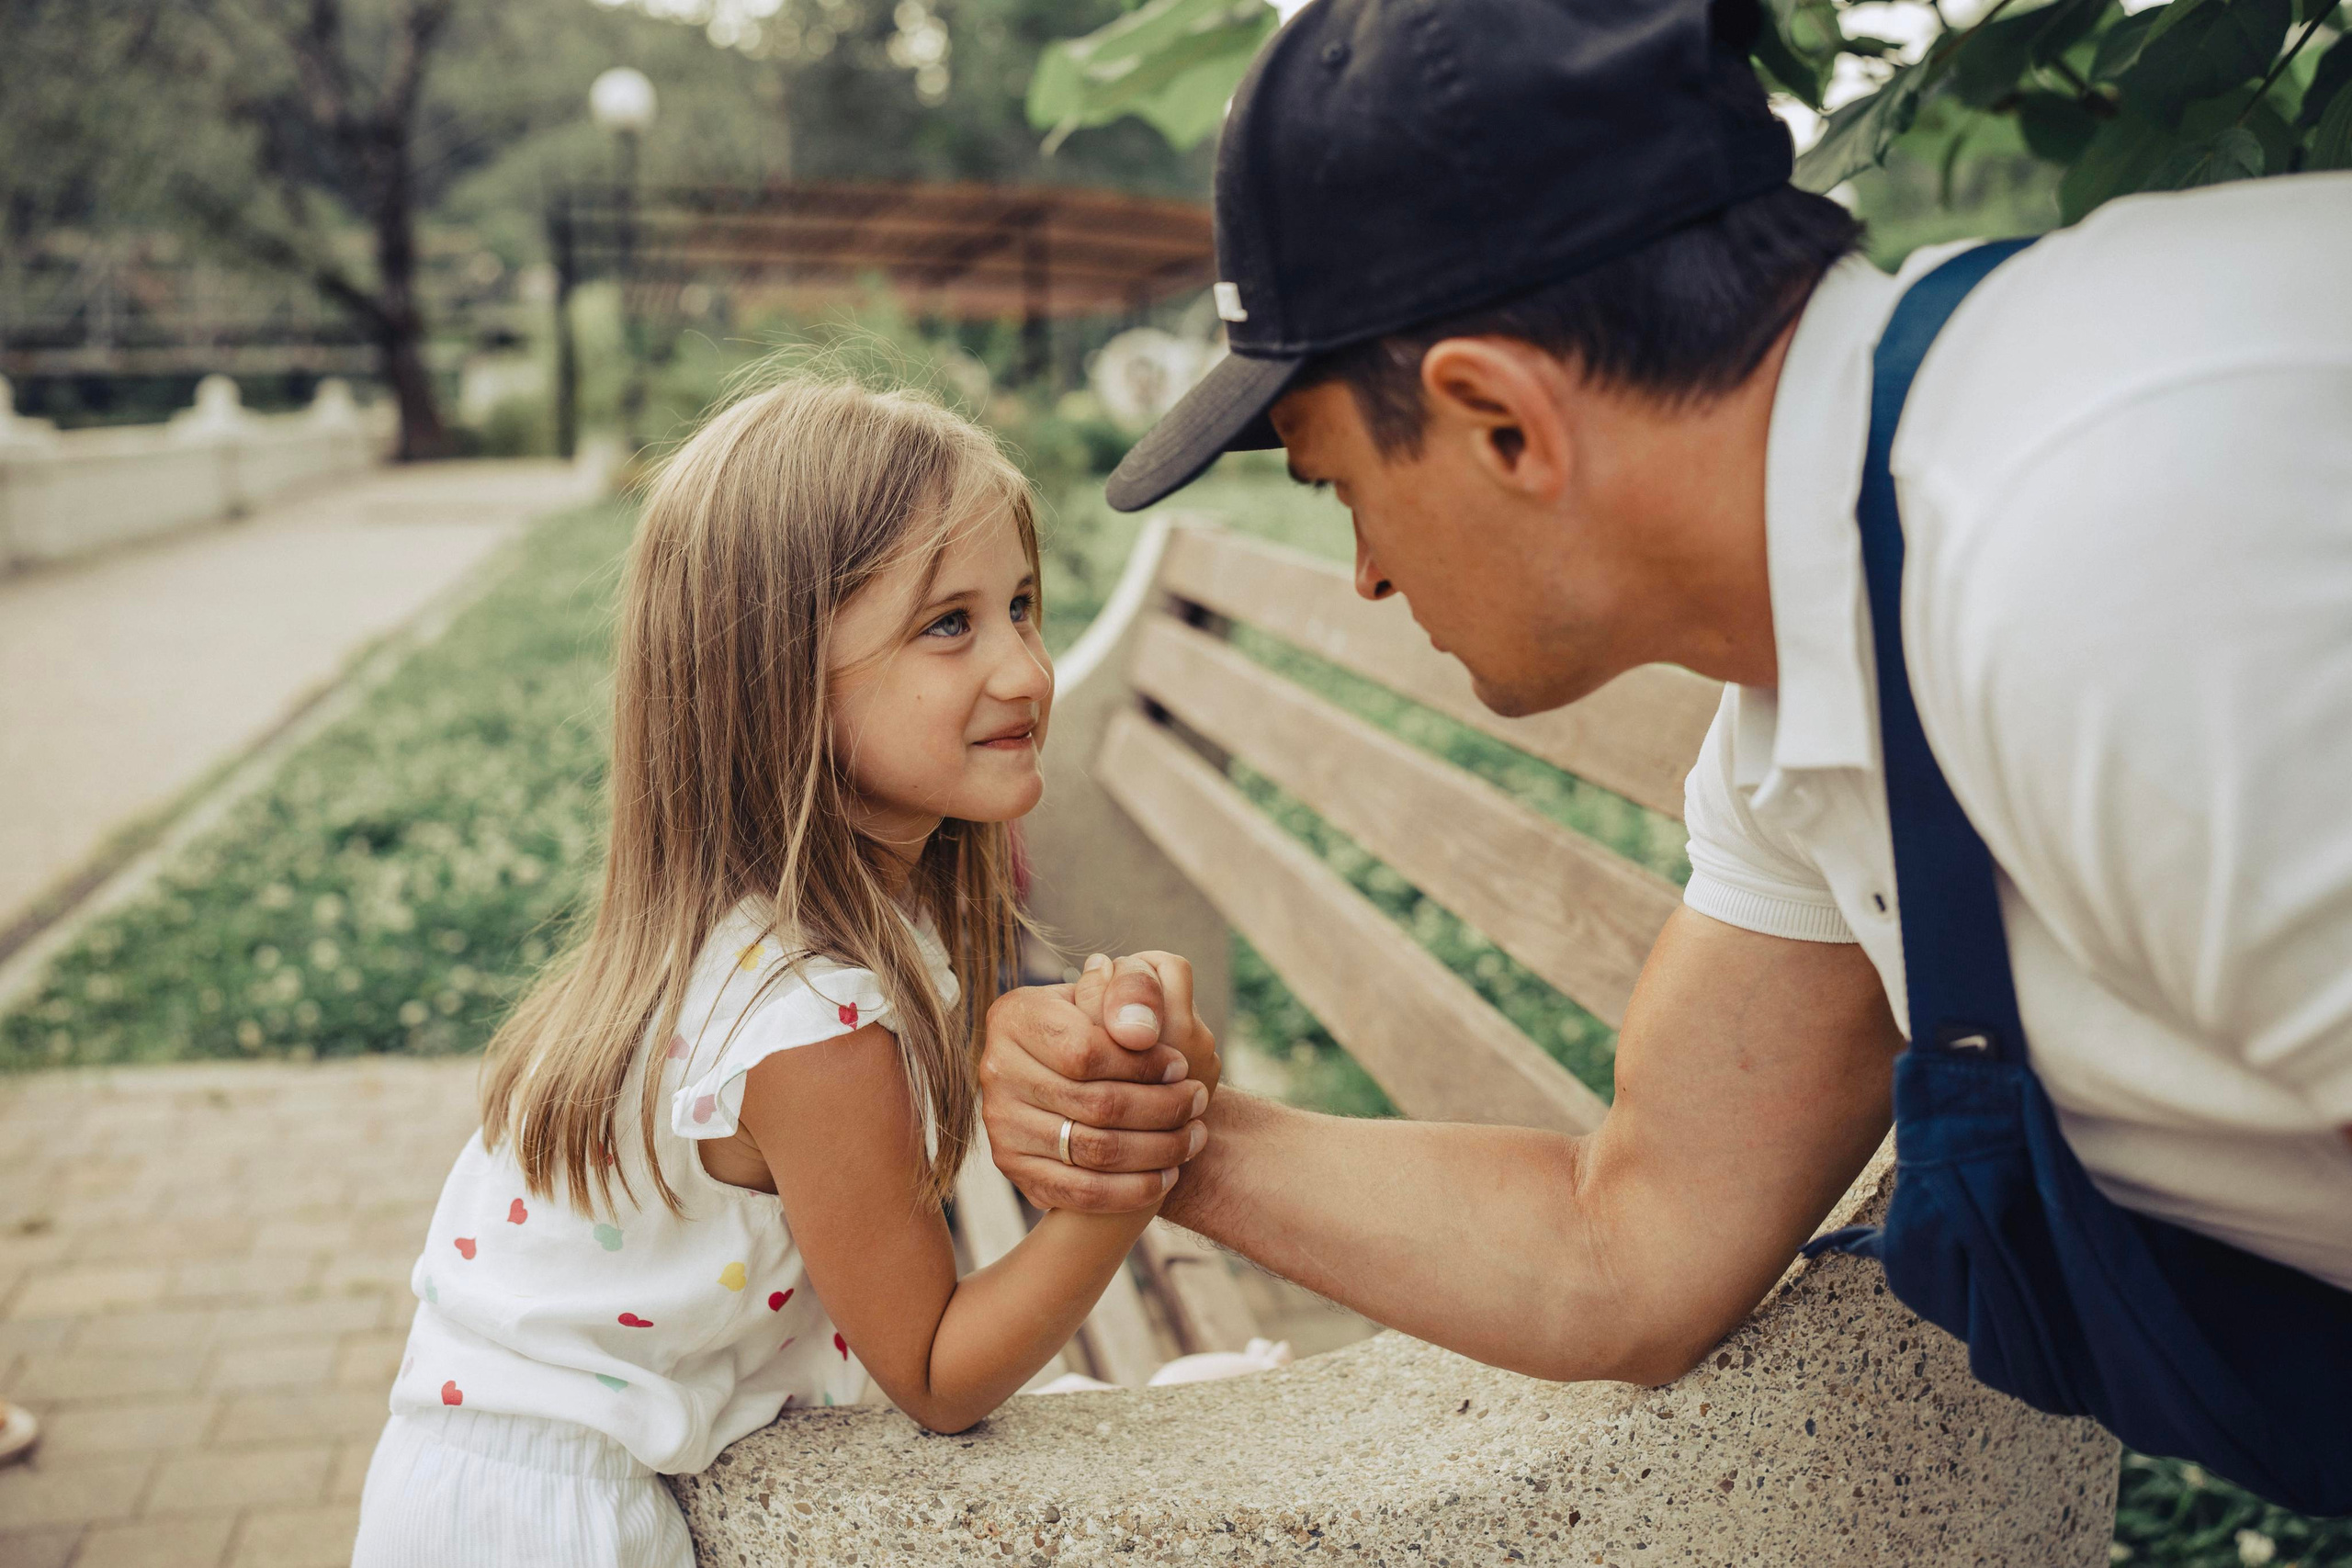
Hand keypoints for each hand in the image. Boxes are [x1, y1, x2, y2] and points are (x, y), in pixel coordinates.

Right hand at [979, 954, 1214, 1212]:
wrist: (1070, 1071)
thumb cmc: (1104, 1024)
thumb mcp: (1117, 990)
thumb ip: (1134, 990)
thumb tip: (1140, 1031)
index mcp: (1015, 1016)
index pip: (1085, 1051)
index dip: (1143, 1064)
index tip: (1182, 1066)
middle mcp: (996, 1069)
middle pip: (1093, 1104)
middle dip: (1161, 1107)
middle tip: (1199, 1101)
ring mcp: (1000, 1122)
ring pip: (1093, 1151)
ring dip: (1157, 1149)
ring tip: (1194, 1137)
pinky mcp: (1014, 1167)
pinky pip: (1080, 1192)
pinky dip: (1132, 1189)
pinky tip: (1168, 1175)